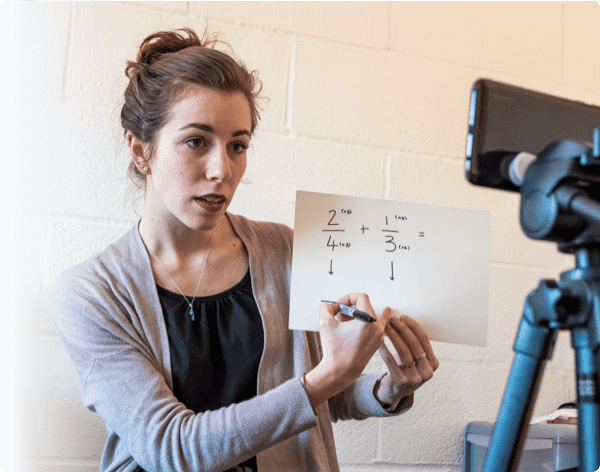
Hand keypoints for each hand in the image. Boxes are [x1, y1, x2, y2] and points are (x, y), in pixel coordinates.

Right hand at [304, 293, 389, 408]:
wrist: (339, 372)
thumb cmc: (333, 350)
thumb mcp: (325, 322)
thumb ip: (327, 307)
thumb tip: (333, 306)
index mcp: (368, 320)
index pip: (361, 297)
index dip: (347, 297)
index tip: (338, 306)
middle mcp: (377, 327)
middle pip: (365, 306)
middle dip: (350, 308)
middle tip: (338, 316)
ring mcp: (378, 336)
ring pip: (370, 315)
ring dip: (357, 315)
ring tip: (344, 323)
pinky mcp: (376, 343)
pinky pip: (378, 325)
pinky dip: (376, 318)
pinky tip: (387, 311)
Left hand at [375, 313, 438, 409]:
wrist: (395, 391)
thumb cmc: (405, 369)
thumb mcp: (415, 358)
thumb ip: (413, 343)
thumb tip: (402, 319)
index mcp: (433, 363)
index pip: (424, 339)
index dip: (413, 326)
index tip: (403, 317)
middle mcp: (427, 372)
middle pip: (414, 344)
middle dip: (402, 329)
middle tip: (392, 319)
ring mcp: (414, 379)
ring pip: (403, 351)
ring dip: (393, 336)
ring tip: (385, 326)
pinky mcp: (400, 382)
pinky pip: (391, 361)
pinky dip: (384, 349)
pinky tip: (378, 340)